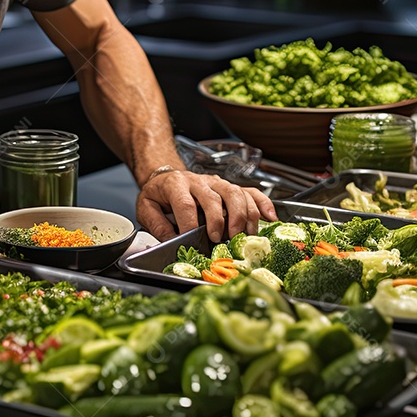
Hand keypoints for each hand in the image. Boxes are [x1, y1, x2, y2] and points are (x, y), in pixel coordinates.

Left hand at [136, 170, 276, 242]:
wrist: (166, 176)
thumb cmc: (159, 195)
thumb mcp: (146, 207)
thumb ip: (156, 224)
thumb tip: (170, 241)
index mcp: (175, 185)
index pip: (185, 204)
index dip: (189, 224)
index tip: (191, 240)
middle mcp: (199, 181)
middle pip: (215, 197)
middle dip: (220, 220)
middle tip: (220, 239)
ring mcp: (217, 183)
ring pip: (236, 193)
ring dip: (242, 215)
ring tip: (242, 235)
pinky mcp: (229, 187)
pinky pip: (250, 191)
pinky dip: (263, 204)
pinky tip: (270, 217)